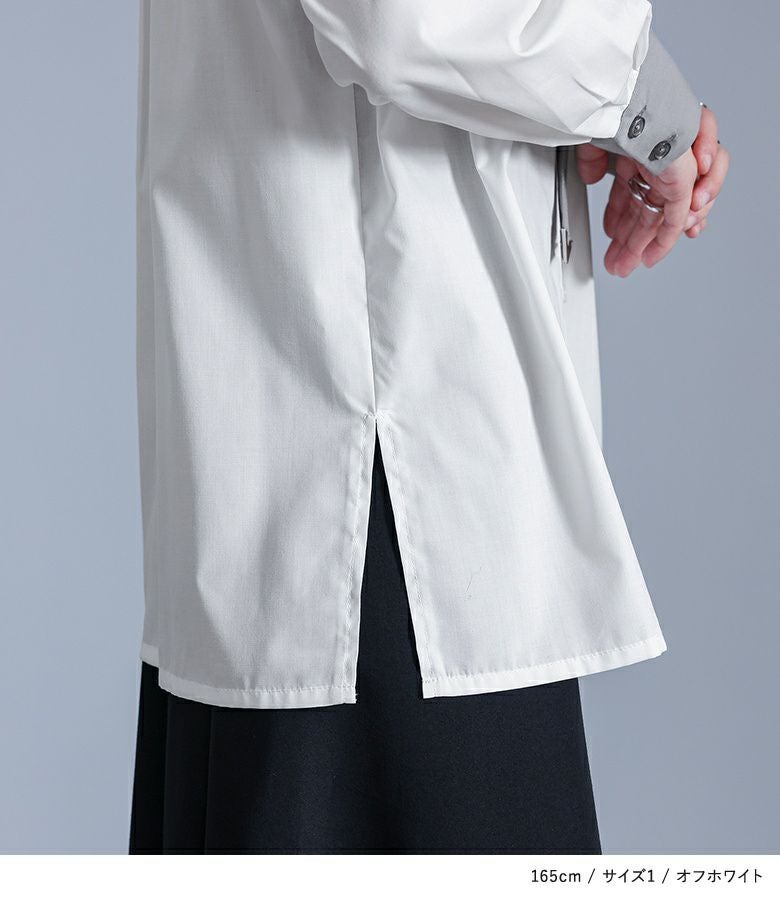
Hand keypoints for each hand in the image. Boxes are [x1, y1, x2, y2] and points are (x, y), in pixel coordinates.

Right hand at [576, 105, 729, 275]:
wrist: (622, 96)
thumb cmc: (611, 104)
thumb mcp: (593, 139)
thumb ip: (593, 160)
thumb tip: (590, 176)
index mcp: (643, 144)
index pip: (635, 188)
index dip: (625, 217)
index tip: (616, 239)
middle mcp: (663, 154)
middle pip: (652, 205)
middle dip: (636, 239)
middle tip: (622, 262)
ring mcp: (675, 163)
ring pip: (670, 212)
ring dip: (651, 241)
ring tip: (635, 261)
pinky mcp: (683, 173)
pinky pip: (680, 212)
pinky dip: (667, 236)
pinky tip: (652, 256)